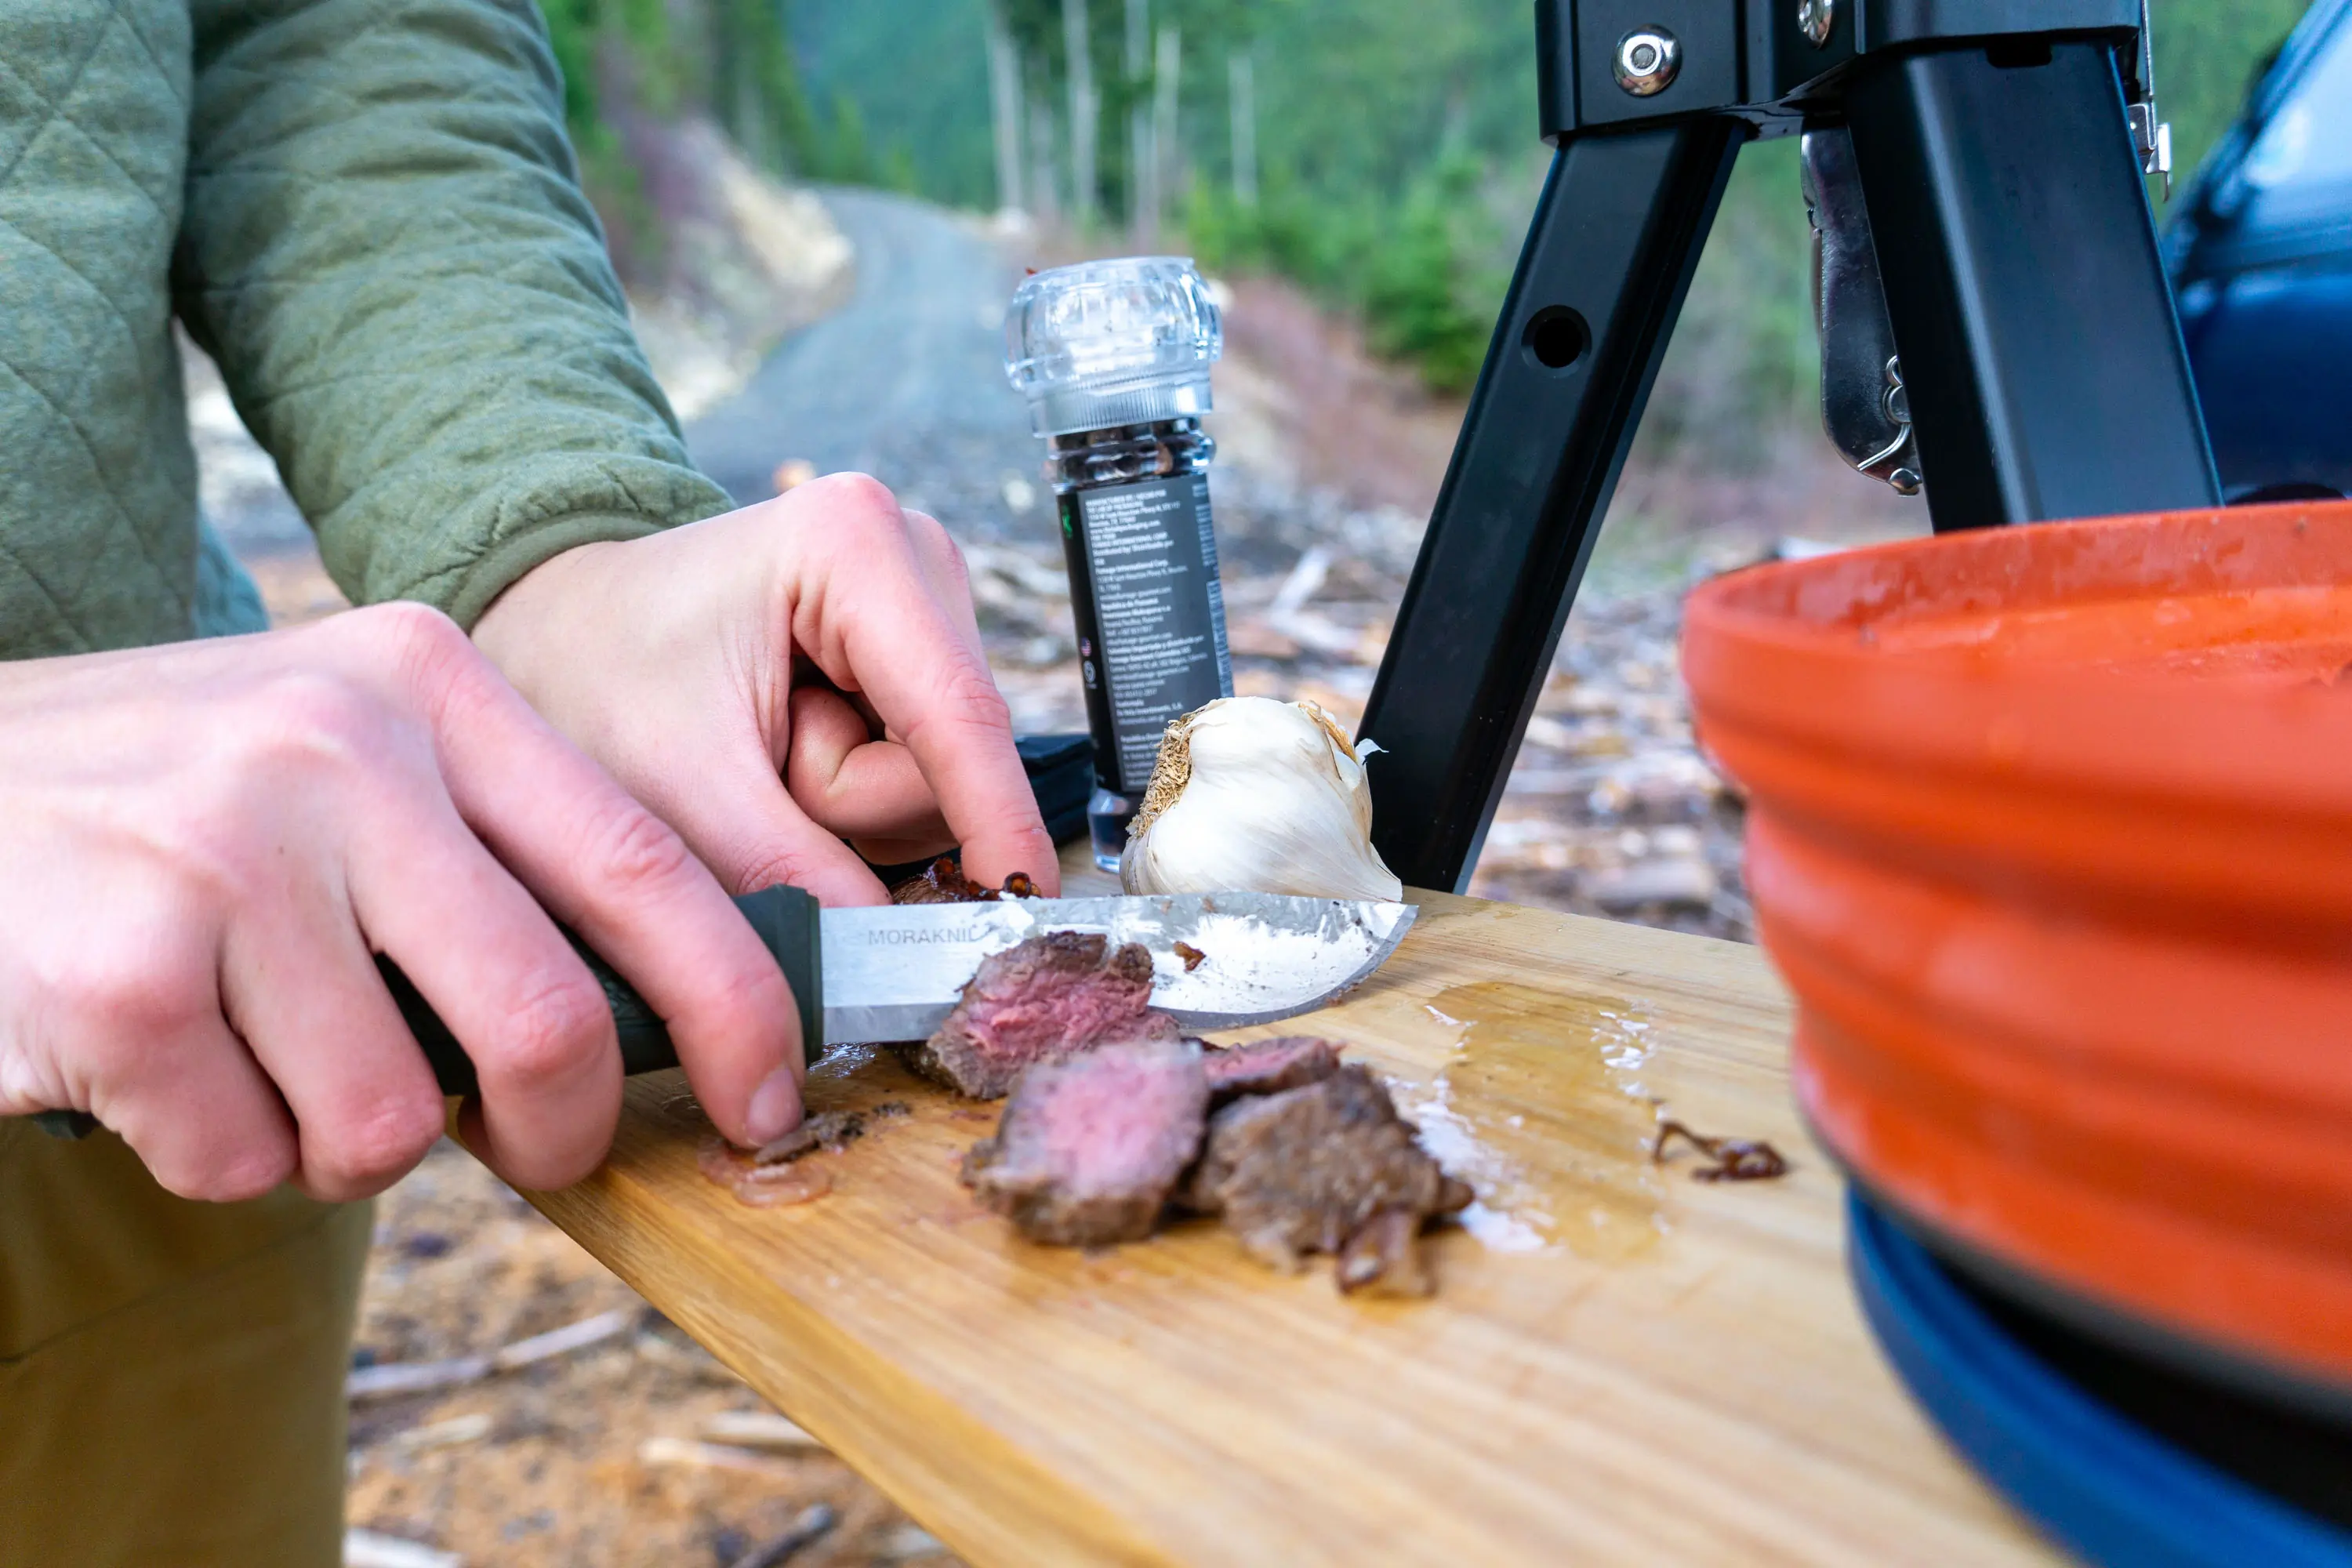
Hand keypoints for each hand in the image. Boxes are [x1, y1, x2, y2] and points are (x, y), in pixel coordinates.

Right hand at [0, 605, 802, 1200]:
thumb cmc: (162, 804)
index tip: (772, 1097)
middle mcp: (338, 747)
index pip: (649, 865)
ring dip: (341, 1143)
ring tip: (266, 1058)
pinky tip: (160, 1061)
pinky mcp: (120, 970)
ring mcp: (224, 853)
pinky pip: (247, 1157)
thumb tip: (669, 1012)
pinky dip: (218, 1153)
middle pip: (549, 1018)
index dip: (740, 1007)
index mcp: (426, 682)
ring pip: (389, 1122)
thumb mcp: (339, 752)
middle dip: (562, 1131)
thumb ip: (492, 849)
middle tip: (532, 1150)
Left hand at [472, 475, 1058, 906]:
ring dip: (844, 808)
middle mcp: (911, 557)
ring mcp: (922, 605)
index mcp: (852, 543)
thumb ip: (786, 874)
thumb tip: (888, 953)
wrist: (552, 635)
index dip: (999, 819)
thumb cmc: (589, 679)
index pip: (957, 713)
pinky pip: (921, 777)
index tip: (1028, 905)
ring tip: (754, 762)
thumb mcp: (671, 788)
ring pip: (940, 779)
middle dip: (852, 807)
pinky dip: (849, 798)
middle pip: (952, 758)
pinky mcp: (916, 655)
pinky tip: (783, 759)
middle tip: (750, 777)